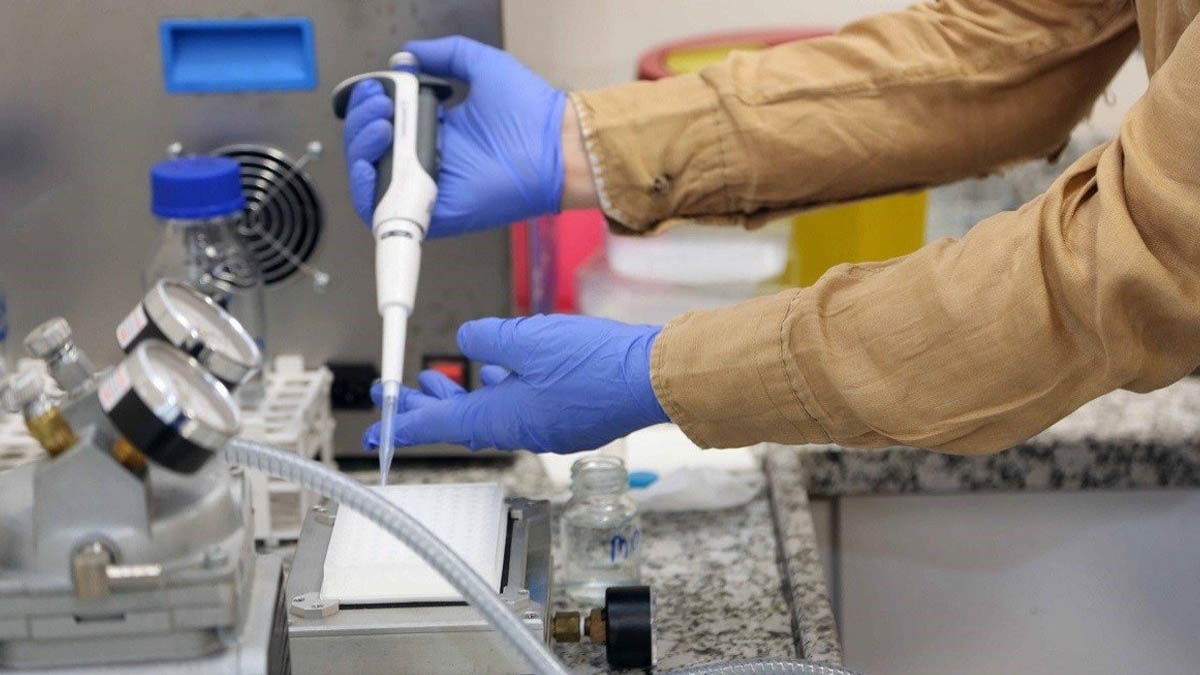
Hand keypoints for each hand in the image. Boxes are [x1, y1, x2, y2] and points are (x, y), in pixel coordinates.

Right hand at [342, 36, 567, 236]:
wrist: (557, 143)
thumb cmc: (532, 111)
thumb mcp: (482, 66)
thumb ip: (445, 55)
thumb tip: (410, 52)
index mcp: (437, 132)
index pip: (384, 126)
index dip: (370, 109)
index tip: (375, 89)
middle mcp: (430, 162)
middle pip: (372, 153)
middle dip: (361, 125)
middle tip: (377, 105)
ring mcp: (432, 190)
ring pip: (373, 183)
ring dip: (361, 152)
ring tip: (379, 125)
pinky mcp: (437, 214)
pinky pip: (390, 215)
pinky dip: (369, 193)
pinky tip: (373, 163)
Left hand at [363, 315, 669, 452]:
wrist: (656, 377)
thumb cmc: (598, 363)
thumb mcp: (528, 339)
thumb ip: (487, 339)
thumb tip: (468, 342)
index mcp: (506, 418)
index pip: (442, 425)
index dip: (405, 423)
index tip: (376, 429)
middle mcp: (524, 429)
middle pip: (463, 420)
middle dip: (426, 405)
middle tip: (396, 392)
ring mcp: (549, 424)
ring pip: (491, 412)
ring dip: (460, 395)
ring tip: (435, 378)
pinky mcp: (570, 414)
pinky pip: (520, 406)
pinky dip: (498, 389)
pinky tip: (498, 369)